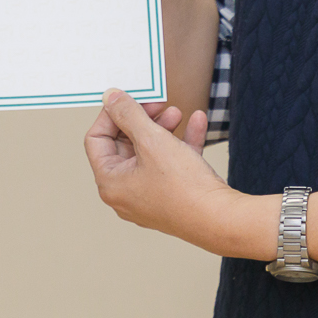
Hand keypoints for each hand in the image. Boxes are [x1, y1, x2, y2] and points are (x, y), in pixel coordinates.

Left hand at [85, 90, 260, 256]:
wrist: (221, 220)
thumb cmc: (183, 186)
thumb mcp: (152, 139)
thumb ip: (128, 114)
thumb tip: (110, 97)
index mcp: (111, 182)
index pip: (97, 139)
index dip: (111, 115)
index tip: (129, 98)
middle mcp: (126, 193)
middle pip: (125, 145)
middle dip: (143, 119)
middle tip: (158, 104)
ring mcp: (149, 196)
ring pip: (150, 153)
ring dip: (163, 128)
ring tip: (178, 112)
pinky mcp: (172, 197)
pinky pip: (171, 164)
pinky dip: (181, 142)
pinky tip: (197, 122)